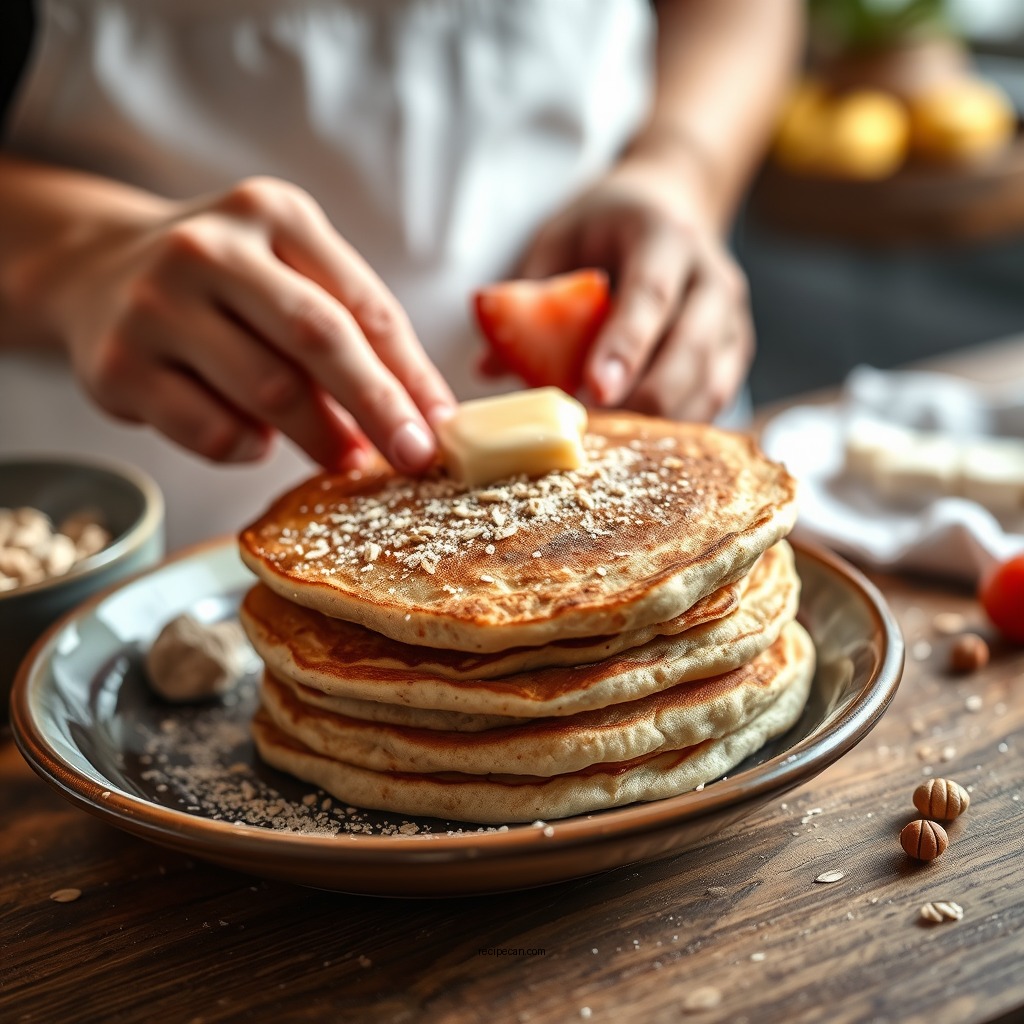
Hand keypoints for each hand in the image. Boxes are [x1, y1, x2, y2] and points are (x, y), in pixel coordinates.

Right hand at [48, 177, 454, 472]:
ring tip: (344, 456)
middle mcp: (209, 249)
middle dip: (378, 406)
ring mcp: (156, 306)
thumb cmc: (228, 284)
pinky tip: (256, 437)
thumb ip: (353, 327)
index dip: (410, 372)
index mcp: (271, 213)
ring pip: (269, 392)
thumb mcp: (290, 271)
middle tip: (414, 457)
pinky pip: (214, 432)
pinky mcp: (119, 367)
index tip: (441, 424)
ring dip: (322, 437)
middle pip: (318, 338)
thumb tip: (424, 416)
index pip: (362, 303)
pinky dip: (252, 449)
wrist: (98, 270)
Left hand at [519, 154, 752, 421]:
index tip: (595, 390)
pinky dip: (679, 425)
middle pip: (689, 351)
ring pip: (708, 385)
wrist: (671, 207)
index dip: (624, 347)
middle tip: (594, 431)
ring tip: (611, 438)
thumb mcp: (558, 242)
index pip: (651, 296)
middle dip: (643, 399)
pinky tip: (641, 437)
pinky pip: (715, 399)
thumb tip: (487, 368)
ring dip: (660, 421)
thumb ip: (530, 299)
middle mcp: (711, 277)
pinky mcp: (737, 350)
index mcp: (665, 238)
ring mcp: (732, 318)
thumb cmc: (605, 228)